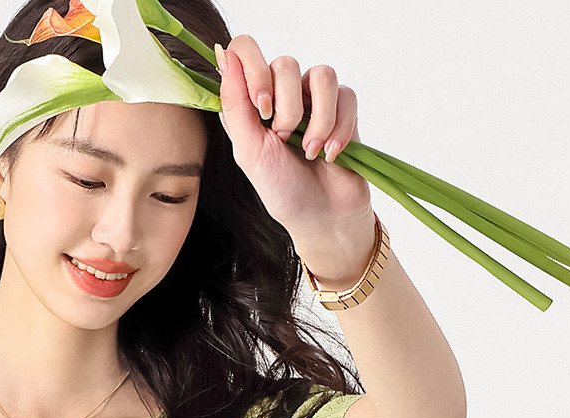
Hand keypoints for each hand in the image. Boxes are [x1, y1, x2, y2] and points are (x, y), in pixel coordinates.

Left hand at [215, 34, 372, 253]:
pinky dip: (338, 127)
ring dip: (317, 120)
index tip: (262, 108)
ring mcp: (314, 99)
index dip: (255, 70)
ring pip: (321, 74)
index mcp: (252, 103)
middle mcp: (282, 94)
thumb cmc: (281, 190)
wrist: (322, 216)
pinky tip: (330, 154)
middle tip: (285, 140)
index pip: (246, 51)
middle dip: (287, 109)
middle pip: (286, 63)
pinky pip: (346, 93)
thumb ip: (235, 104)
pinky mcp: (343, 107)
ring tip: (310, 151)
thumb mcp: (249, 152)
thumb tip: (223, 55)